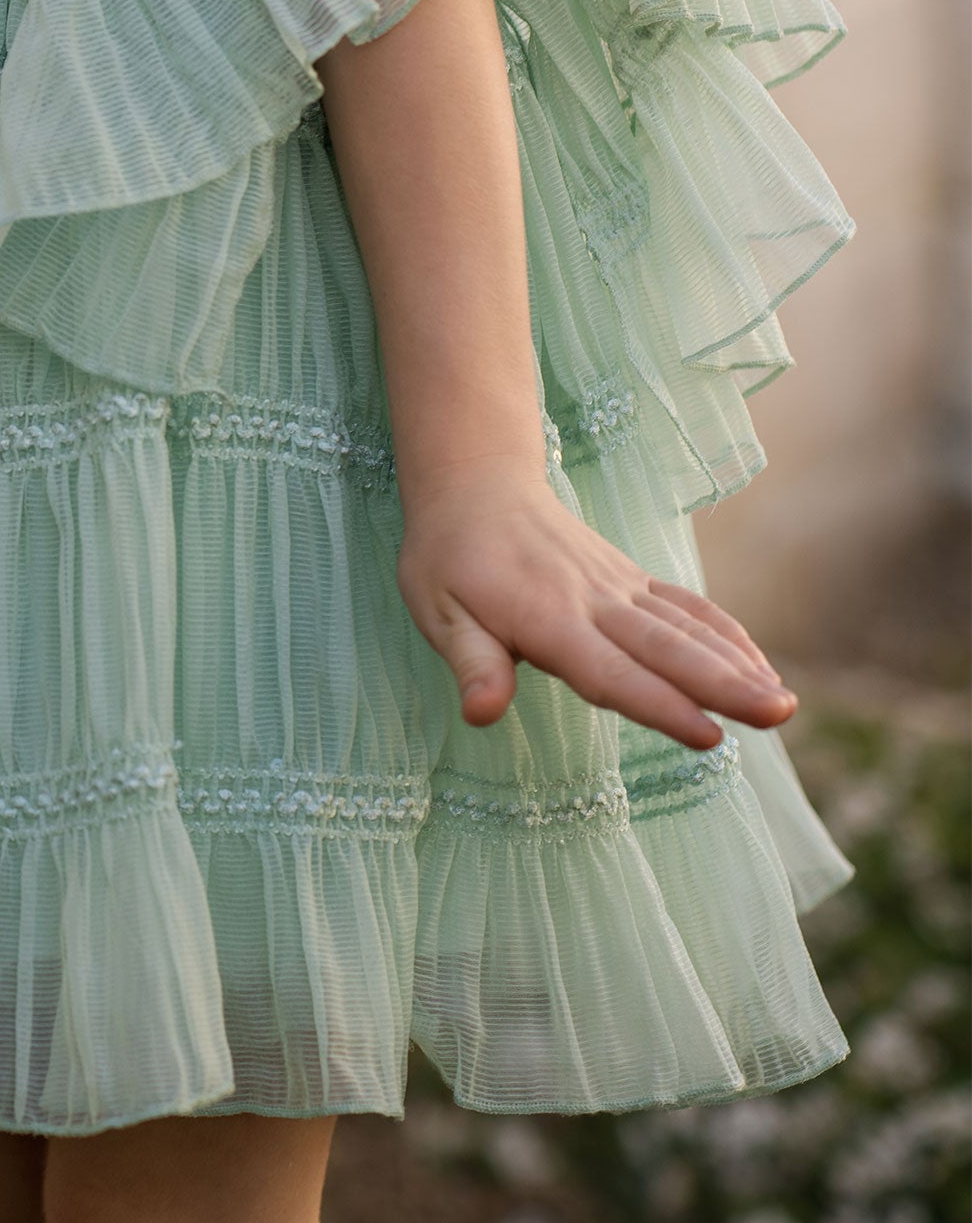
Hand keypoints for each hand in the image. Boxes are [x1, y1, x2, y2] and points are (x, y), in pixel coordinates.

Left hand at [396, 473, 796, 750]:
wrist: (475, 485)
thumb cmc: (449, 560)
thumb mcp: (438, 612)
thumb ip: (471, 664)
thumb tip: (481, 714)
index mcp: (546, 619)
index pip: (609, 672)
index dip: (658, 706)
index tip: (709, 737)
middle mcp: (593, 602)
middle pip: (666, 649)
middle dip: (724, 685)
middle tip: (778, 715)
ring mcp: (618, 587)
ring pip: (686, 628)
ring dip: (737, 664)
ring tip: (784, 703)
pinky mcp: (630, 580)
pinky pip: (685, 607)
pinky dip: (726, 634)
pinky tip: (760, 667)